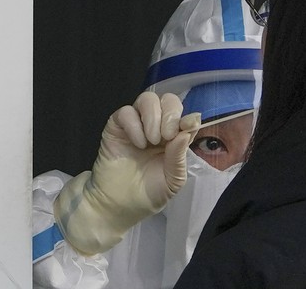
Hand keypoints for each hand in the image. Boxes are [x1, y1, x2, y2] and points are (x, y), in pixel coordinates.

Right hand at [54, 92, 199, 255]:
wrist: (120, 206)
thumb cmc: (149, 193)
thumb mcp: (174, 179)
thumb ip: (180, 155)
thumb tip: (188, 128)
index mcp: (175, 138)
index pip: (184, 116)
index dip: (187, 119)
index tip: (186, 128)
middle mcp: (157, 127)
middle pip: (168, 100)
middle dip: (171, 114)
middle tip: (166, 137)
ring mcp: (136, 125)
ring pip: (148, 99)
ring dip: (153, 118)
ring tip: (152, 141)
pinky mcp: (116, 127)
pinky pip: (126, 112)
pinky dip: (135, 125)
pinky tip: (138, 143)